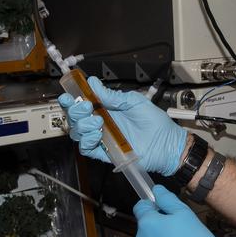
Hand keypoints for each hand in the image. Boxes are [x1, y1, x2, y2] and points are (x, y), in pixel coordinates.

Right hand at [57, 76, 187, 176]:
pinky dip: (87, 140)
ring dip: (82, 125)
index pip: (82, 103)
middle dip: (75, 110)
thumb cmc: (155, 123)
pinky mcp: (105, 152)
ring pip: (77, 132)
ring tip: (98, 122)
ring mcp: (102, 138)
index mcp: (106, 109)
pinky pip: (86, 148)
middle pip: (75, 118)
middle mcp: (101, 123)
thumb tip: (93, 83)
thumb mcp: (134, 102)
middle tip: (86, 107)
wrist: (166, 143)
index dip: (72, 99)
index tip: (69, 95)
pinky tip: (97, 134)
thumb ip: (112, 96)